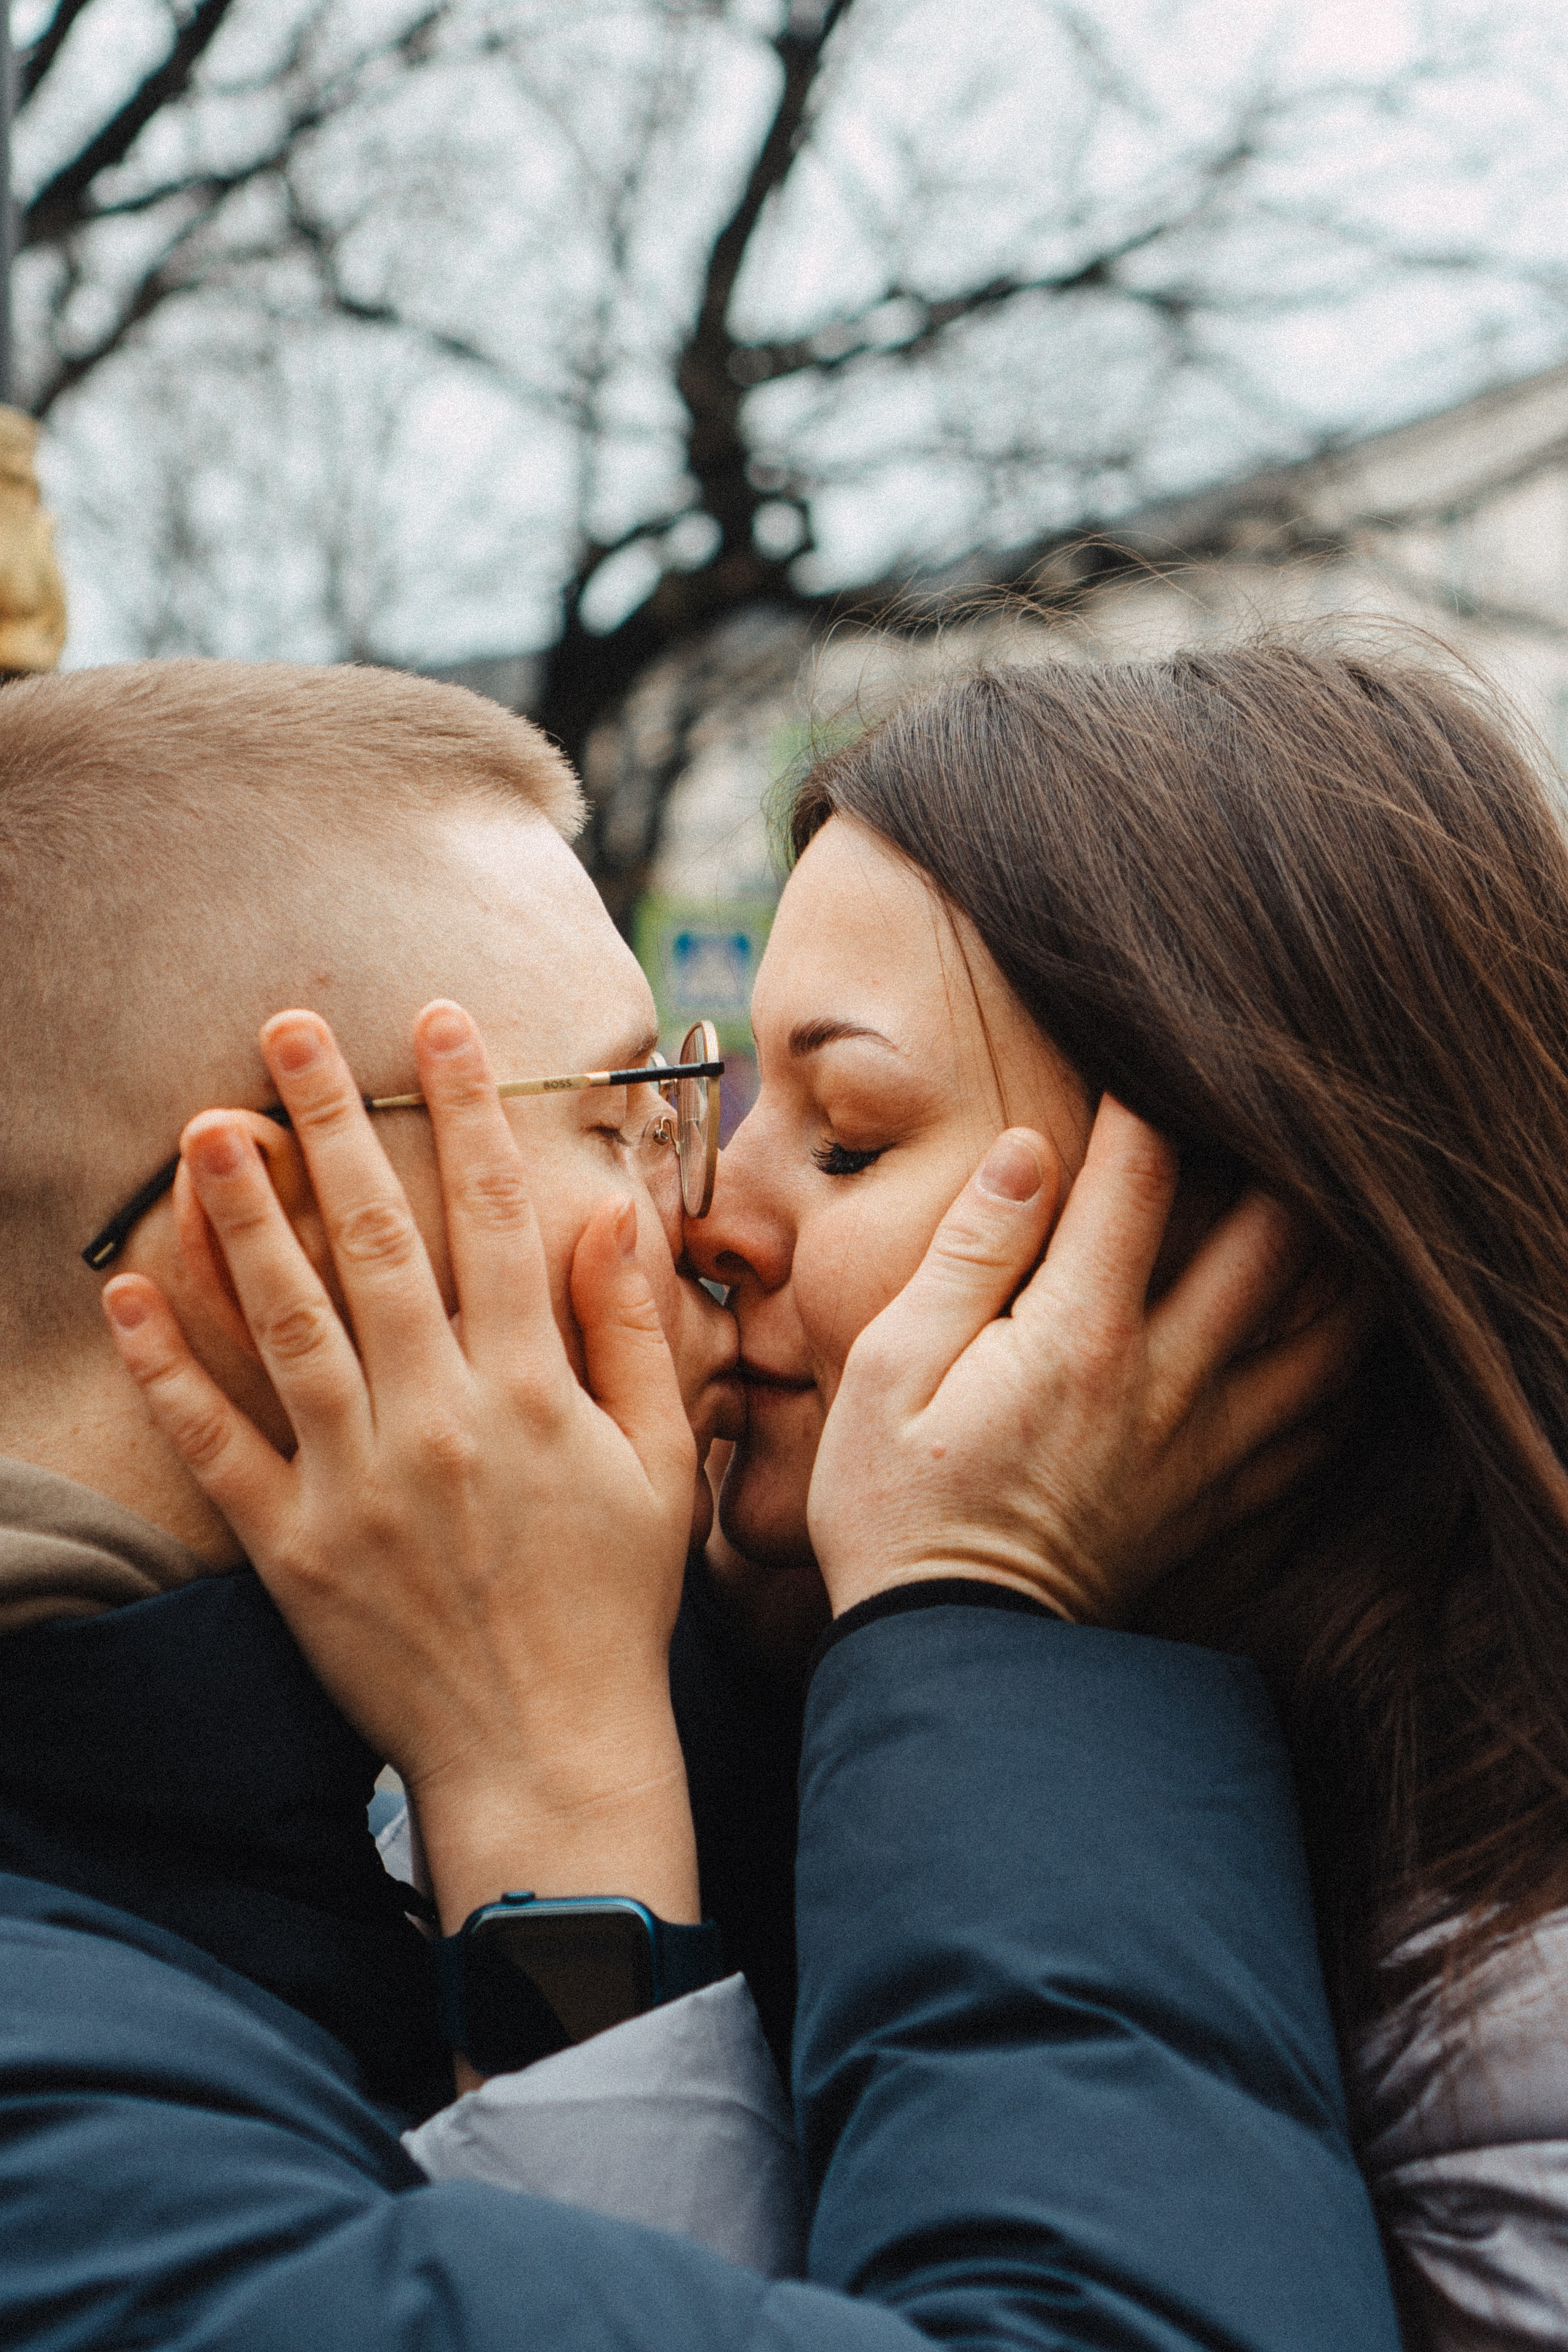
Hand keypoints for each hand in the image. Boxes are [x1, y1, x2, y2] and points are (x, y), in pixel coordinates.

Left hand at [101, 1001, 700, 1931]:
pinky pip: (218, 1443)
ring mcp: (354, 1482)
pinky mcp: (290, 1547)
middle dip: (333, 1121)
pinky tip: (129, 1291)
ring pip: (287, 1321)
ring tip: (208, 1125)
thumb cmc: (614, 1606)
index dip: (468, 1109)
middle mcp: (437, 1419)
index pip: (494, 1217)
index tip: (440, 1025)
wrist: (546, 1753)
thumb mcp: (657, 1465)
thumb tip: (613, 1216)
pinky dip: (168, 1368)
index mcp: (529, 1391)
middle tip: (288, 1027)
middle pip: (374, 1239)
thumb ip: (632, 1335)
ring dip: (242, 1215)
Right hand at [808, 1098, 1363, 1626]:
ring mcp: (1207, 1447)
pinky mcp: (1221, 1503)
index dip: (1146, 1097)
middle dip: (1281, 1162)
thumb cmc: (896, 1507)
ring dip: (1339, 1264)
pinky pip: (1320, 1429)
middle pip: (1276, 1242)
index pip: (1141, 1176)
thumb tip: (1032, 1152)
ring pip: (1326, 1334)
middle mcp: (1165, 1381)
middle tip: (1269, 1115)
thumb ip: (969, 1254)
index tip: (1139, 1053)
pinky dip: (1341, 1376)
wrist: (953, 1659)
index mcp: (1078, 1335)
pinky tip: (1330, 1343)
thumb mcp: (888, 1368)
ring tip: (1331, 1211)